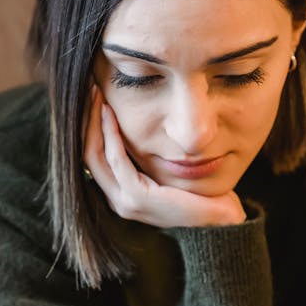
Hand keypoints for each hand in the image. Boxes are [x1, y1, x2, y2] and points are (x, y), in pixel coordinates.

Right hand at [83, 86, 244, 227]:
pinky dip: (110, 134)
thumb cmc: (199, 192)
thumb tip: (139, 118)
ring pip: (94, 156)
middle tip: (88, 88)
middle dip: (85, 120)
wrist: (220, 217)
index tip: (93, 96)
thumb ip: (150, 152)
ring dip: (92, 123)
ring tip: (93, 93)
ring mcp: (124, 200)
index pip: (93, 156)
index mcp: (123, 192)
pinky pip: (117, 160)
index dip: (89, 125)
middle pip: (87, 153)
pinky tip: (110, 112)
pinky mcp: (136, 198)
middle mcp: (117, 198)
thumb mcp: (167, 168)